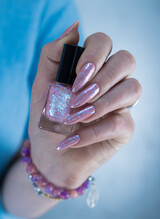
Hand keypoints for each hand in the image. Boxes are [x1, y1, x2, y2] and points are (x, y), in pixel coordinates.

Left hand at [29, 21, 141, 189]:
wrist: (51, 155)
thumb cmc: (47, 120)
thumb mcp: (42, 87)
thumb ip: (53, 56)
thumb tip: (74, 28)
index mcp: (91, 70)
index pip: (105, 43)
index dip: (95, 53)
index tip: (78, 74)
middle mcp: (110, 84)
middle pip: (126, 60)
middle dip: (103, 77)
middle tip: (80, 96)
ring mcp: (120, 105)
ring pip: (133, 88)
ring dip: (102, 103)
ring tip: (78, 117)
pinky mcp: (124, 128)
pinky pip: (120, 122)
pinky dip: (94, 131)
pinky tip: (75, 139)